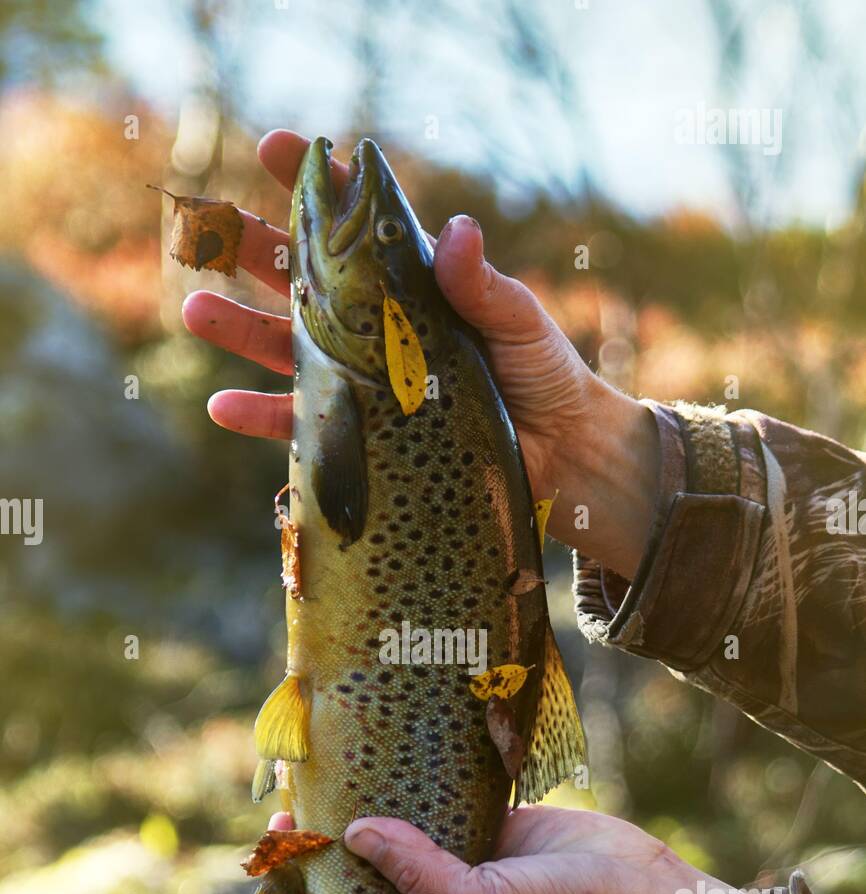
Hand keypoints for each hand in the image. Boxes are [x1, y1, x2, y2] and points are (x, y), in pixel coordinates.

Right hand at [182, 129, 658, 579]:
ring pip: (285, 347)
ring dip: (237, 329)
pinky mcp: (362, 437)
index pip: (356, 224)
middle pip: (301, 280)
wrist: (559, 457)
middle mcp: (377, 327)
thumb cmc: (544, 376)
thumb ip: (485, 285)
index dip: (314, 183)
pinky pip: (302, 425)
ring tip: (195, 310)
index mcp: (412, 284)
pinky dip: (260, 416)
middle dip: (252, 249)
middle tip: (206, 228)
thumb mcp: (520, 323)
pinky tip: (223, 406)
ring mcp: (364, 380)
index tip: (275, 148)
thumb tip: (458, 231)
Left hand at [270, 806, 726, 893]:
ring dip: (375, 809)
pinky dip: (423, 783)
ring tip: (325, 773)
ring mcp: (469, 866)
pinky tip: (387, 754)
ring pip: (408, 835)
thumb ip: (418, 871)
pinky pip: (449, 803)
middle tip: (289, 802)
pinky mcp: (495, 829)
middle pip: (376, 876)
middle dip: (337, 845)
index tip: (279, 851)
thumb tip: (356, 833)